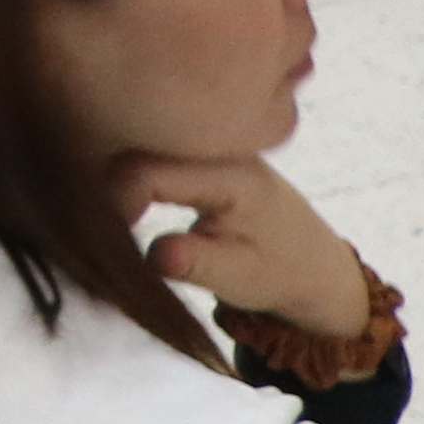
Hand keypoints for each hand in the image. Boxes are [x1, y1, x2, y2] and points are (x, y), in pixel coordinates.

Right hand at [129, 152, 375, 350]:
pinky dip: (130, 182)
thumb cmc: (280, 274)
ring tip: (120, 226)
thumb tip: (151, 256)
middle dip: (108, 193)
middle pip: (133, 154)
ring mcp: (204, 144)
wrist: (315, 264)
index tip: (113, 241)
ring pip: (134, 151)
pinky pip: (146, 156)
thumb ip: (196, 264)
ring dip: (117, 187)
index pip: (145, 171)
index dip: (115, 204)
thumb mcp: (241, 279)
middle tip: (109, 236)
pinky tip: (133, 212)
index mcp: (227, 173)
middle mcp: (213, 145)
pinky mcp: (195, 152)